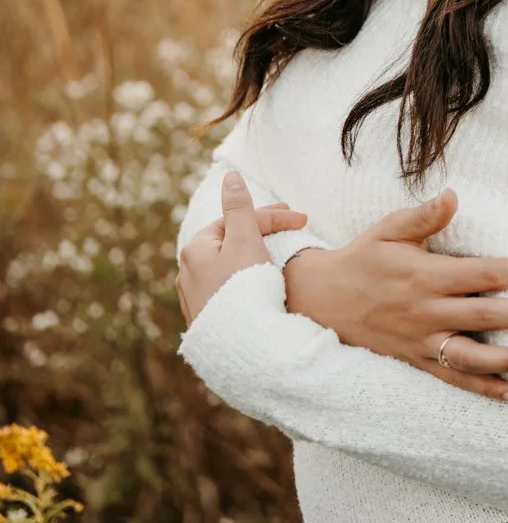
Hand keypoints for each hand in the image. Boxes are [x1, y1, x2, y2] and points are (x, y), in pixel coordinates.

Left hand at [177, 172, 308, 324]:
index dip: (273, 217)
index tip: (304, 219)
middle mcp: (188, 273)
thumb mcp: (245, 239)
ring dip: (256, 255)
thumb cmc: (243, 288)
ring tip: (282, 255)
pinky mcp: (207, 320)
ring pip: (230, 265)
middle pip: (232, 241)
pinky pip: (229, 289)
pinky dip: (248, 279)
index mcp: (196, 249)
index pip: (238, 221)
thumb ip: (239, 207)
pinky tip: (263, 285)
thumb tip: (229, 176)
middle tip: (297, 228)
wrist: (239, 345)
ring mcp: (196, 299)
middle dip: (264, 233)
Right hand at [283, 190, 507, 402]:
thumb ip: (424, 215)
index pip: (486, 273)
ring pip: (473, 355)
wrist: (319, 300)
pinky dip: (485, 388)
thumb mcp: (388, 230)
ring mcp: (421, 342)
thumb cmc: (362, 258)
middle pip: (488, 314)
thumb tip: (453, 195)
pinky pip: (454, 379)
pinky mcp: (415, 362)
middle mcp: (427, 312)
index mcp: (425, 275)